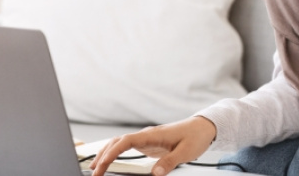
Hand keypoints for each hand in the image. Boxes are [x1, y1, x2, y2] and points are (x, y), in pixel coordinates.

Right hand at [89, 116, 216, 175]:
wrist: (204, 127)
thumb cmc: (196, 136)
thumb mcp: (186, 152)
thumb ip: (169, 162)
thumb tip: (155, 174)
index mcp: (152, 134)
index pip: (125, 141)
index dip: (111, 153)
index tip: (102, 165)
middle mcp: (146, 135)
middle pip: (117, 142)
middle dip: (103, 156)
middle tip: (94, 173)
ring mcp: (146, 139)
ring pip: (119, 143)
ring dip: (106, 153)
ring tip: (95, 168)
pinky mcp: (149, 144)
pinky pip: (127, 147)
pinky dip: (115, 153)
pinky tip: (110, 161)